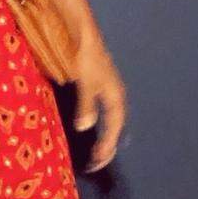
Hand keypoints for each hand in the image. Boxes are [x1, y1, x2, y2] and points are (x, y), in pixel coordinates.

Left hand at [73, 40, 126, 171]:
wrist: (82, 33)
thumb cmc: (84, 56)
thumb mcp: (84, 81)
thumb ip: (86, 104)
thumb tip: (85, 127)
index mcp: (114, 96)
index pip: (114, 127)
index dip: (107, 145)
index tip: (96, 162)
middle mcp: (114, 94)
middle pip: (114, 127)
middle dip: (107, 147)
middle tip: (95, 165)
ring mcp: (107, 89)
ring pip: (110, 120)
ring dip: (104, 138)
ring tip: (95, 154)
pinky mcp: (98, 85)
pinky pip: (104, 112)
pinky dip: (100, 125)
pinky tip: (91, 130)